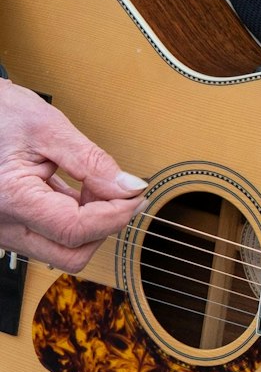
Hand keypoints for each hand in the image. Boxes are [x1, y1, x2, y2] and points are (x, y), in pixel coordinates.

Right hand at [0, 78, 144, 269]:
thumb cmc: (3, 117)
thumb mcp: (51, 130)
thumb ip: (92, 162)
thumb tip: (128, 187)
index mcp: (12, 200)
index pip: (75, 229)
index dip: (115, 215)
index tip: (136, 195)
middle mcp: (4, 225)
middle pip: (70, 254)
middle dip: (105, 226)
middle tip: (123, 194)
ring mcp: (7, 230)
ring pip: (63, 249)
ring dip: (93, 223)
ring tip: (99, 185)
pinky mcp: (13, 226)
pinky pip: (53, 235)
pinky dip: (77, 218)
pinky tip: (85, 191)